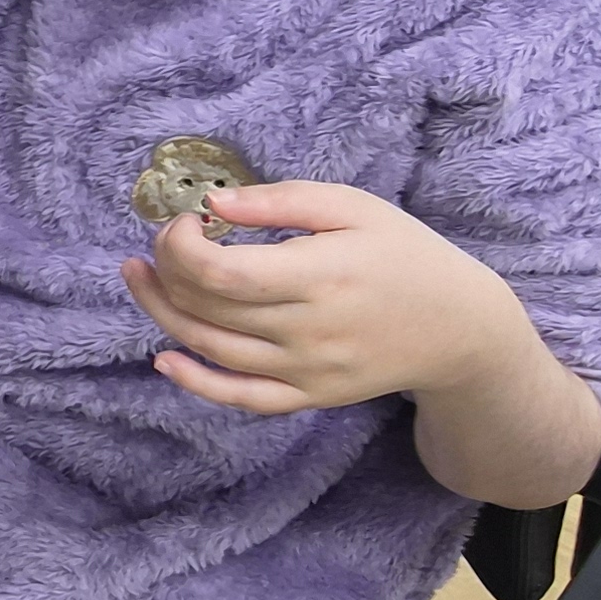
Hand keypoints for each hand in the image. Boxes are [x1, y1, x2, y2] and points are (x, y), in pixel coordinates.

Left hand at [120, 180, 534, 414]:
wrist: (459, 328)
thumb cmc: (403, 254)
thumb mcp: (353, 207)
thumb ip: (281, 200)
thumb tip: (213, 203)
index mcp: (321, 275)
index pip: (223, 274)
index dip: (181, 247)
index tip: (184, 221)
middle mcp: (310, 331)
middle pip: (208, 310)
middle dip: (166, 271)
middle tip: (158, 243)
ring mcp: (308, 371)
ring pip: (213, 351)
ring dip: (164, 314)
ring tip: (141, 279)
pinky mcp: (309, 397)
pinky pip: (241, 398)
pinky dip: (196, 383)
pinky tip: (164, 359)